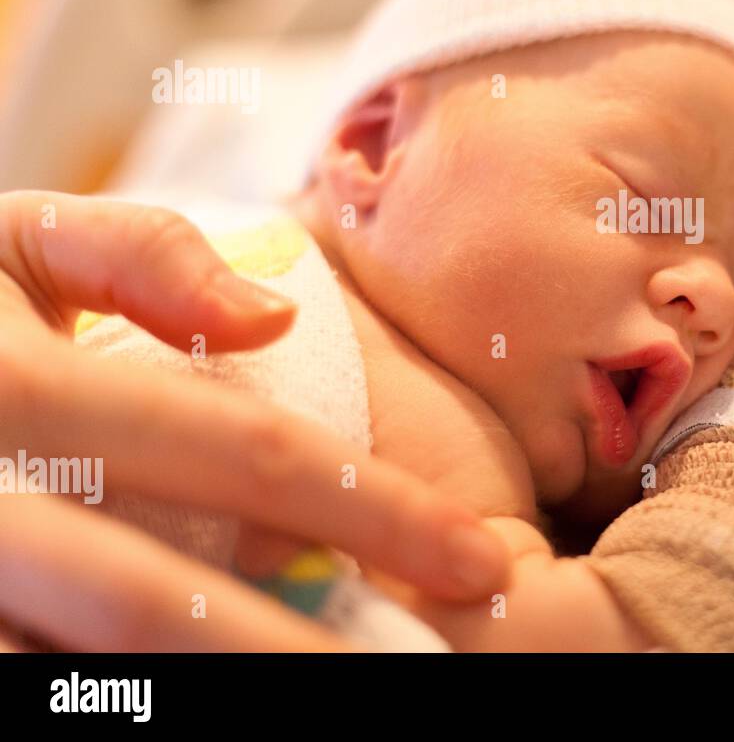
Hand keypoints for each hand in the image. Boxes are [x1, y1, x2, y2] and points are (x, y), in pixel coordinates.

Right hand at [0, 191, 508, 649]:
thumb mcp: (2, 242)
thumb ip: (139, 253)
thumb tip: (273, 317)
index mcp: (11, 387)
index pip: (235, 448)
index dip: (372, 509)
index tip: (480, 559)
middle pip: (163, 606)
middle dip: (311, 653)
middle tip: (440, 674)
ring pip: (99, 672)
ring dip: (238, 690)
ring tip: (354, 696)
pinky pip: (39, 680)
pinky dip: (130, 697)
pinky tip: (238, 692)